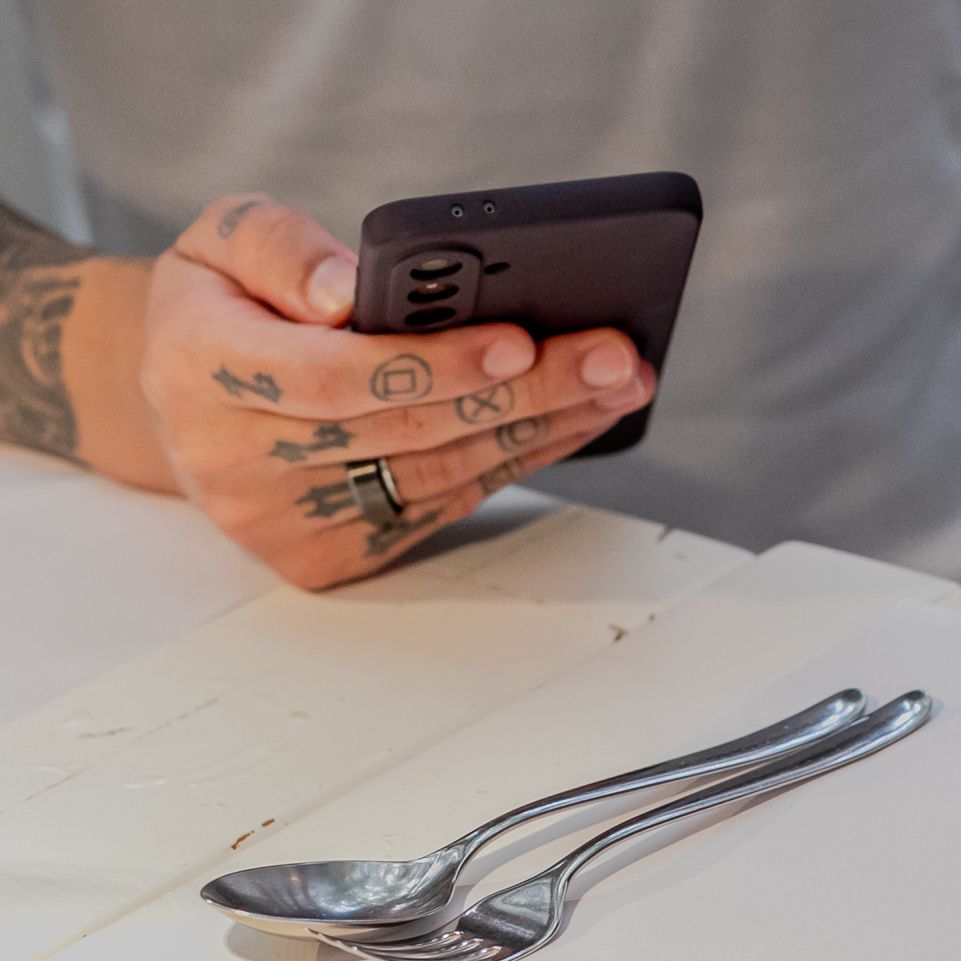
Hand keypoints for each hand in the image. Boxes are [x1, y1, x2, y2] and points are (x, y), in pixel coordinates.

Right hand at [141, 195, 654, 588]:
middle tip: (614, 357)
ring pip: (440, 475)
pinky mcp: (328, 557)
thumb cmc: (223, 306)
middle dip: (526, 392)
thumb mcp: (222, 241)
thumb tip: (346, 290)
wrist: (183, 400)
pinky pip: (445, 505)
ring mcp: (282, 522)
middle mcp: (235, 460)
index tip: (520, 338)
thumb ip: (279, 247)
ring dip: (543, 430)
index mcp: (200, 368)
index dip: (433, 363)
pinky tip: (573, 420)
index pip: (335, 377)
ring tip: (616, 385)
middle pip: (408, 431)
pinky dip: (518, 460)